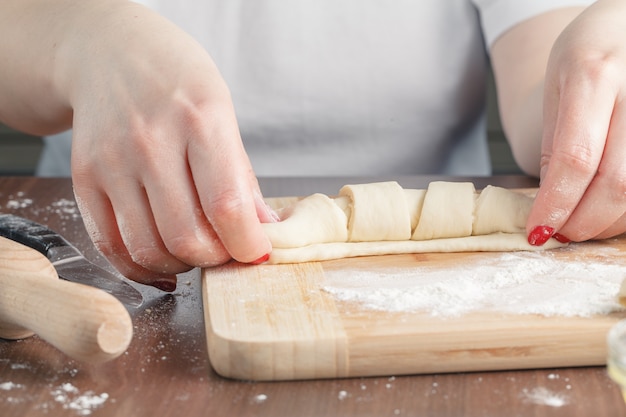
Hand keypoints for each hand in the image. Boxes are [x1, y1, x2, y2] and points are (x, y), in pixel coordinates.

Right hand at [60, 2, 274, 289]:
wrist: (109, 54)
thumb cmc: (176, 83)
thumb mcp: (222, 112)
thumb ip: (242, 176)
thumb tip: (264, 231)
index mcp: (200, 118)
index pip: (226, 205)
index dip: (247, 245)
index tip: (257, 253)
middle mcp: (152, 140)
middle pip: (185, 237)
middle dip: (215, 260)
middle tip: (225, 251)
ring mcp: (112, 162)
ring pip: (148, 249)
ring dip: (180, 266)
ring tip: (194, 251)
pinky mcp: (84, 179)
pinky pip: (111, 246)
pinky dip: (141, 267)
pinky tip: (162, 260)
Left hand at [527, 0, 625, 245]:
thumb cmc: (593, 50)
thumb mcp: (559, 83)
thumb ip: (556, 141)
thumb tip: (551, 204)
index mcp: (594, 74)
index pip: (576, 159)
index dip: (556, 205)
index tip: (536, 233)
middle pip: (617, 181)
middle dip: (584, 221)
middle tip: (560, 234)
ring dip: (610, 221)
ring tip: (583, 221)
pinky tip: (610, 207)